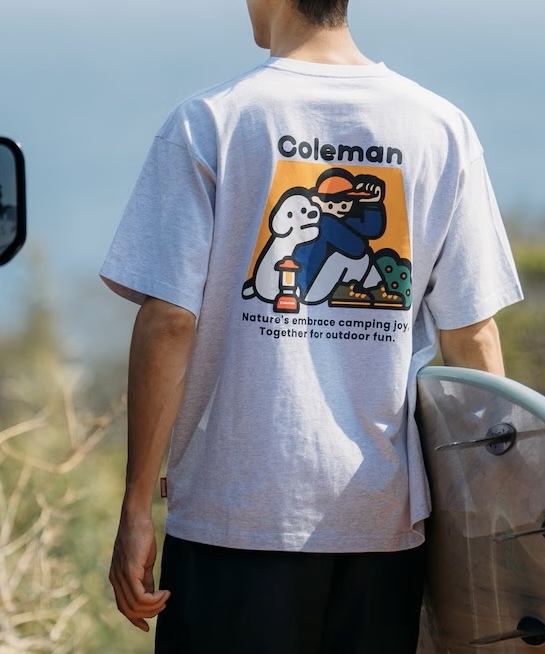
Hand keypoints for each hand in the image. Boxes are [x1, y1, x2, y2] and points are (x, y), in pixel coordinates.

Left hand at [109, 514, 170, 631]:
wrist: (137, 518)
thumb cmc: (141, 536)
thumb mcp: (143, 562)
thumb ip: (145, 579)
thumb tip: (151, 595)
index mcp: (117, 578)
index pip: (123, 606)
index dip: (136, 619)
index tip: (148, 626)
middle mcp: (115, 580)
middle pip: (129, 610)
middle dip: (149, 613)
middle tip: (164, 604)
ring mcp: (121, 576)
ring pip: (135, 606)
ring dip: (154, 606)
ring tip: (166, 597)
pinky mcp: (129, 571)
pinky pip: (140, 596)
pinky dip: (154, 599)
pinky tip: (164, 592)